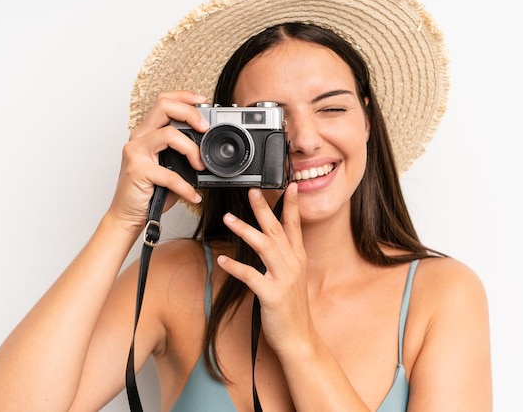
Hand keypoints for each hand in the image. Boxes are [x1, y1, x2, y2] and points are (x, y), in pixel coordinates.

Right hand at [107, 91, 207, 232]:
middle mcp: (139, 138)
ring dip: (192, 149)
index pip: (163, 102)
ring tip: (201, 166)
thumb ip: (182, 155)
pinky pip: (170, 174)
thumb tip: (208, 151)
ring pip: (169, 134)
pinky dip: (186, 187)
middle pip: (164, 107)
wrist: (127, 215)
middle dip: (190, 113)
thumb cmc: (149, 191)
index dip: (184, 97)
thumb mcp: (169, 167)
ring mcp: (136, 153)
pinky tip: (193, 195)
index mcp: (146, 133)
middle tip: (205, 128)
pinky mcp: (137, 171)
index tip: (202, 102)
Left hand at [217, 184, 315, 353]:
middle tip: (252, 191)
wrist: (298, 337)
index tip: (290, 185)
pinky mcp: (272, 295)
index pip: (295, 226)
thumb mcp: (292, 277)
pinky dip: (236, 267)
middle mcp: (293, 264)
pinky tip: (223, 259)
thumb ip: (283, 257)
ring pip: (264, 247)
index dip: (292, 205)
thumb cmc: (291, 308)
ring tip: (228, 219)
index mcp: (298, 258)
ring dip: (245, 231)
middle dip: (264, 209)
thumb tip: (268, 240)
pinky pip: (251, 276)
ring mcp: (283, 279)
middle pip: (276, 230)